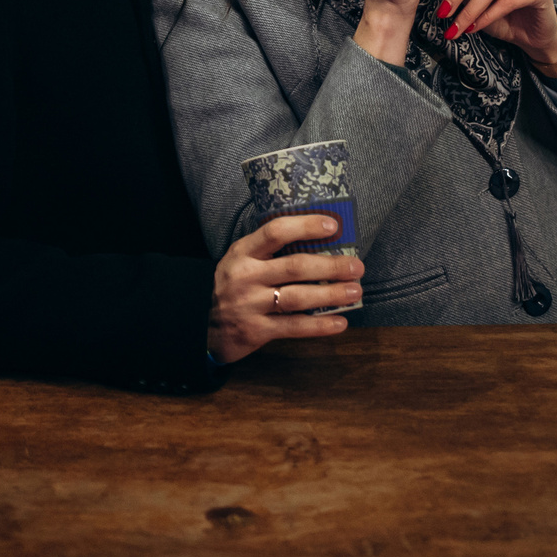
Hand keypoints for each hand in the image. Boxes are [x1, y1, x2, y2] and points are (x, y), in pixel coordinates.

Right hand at [207, 214, 362, 364]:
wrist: (199, 324)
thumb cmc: (231, 286)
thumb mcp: (240, 261)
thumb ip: (269, 252)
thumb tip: (318, 243)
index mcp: (243, 252)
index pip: (276, 232)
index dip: (306, 227)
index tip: (333, 226)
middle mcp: (246, 276)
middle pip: (294, 266)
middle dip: (330, 266)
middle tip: (357, 266)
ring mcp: (250, 305)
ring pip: (297, 297)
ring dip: (330, 294)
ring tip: (354, 291)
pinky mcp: (256, 331)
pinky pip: (293, 328)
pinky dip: (319, 325)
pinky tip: (340, 322)